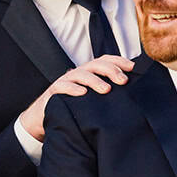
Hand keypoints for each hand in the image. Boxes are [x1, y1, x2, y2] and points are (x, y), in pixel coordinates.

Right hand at [19, 55, 134, 140]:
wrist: (44, 116)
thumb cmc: (73, 106)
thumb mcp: (91, 98)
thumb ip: (105, 92)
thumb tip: (130, 96)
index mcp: (89, 73)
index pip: (105, 60)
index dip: (118, 61)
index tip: (132, 68)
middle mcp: (78, 73)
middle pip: (95, 65)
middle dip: (111, 70)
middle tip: (123, 81)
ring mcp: (66, 81)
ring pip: (81, 74)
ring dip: (95, 80)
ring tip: (106, 89)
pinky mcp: (54, 91)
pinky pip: (63, 87)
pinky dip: (73, 89)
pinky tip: (82, 94)